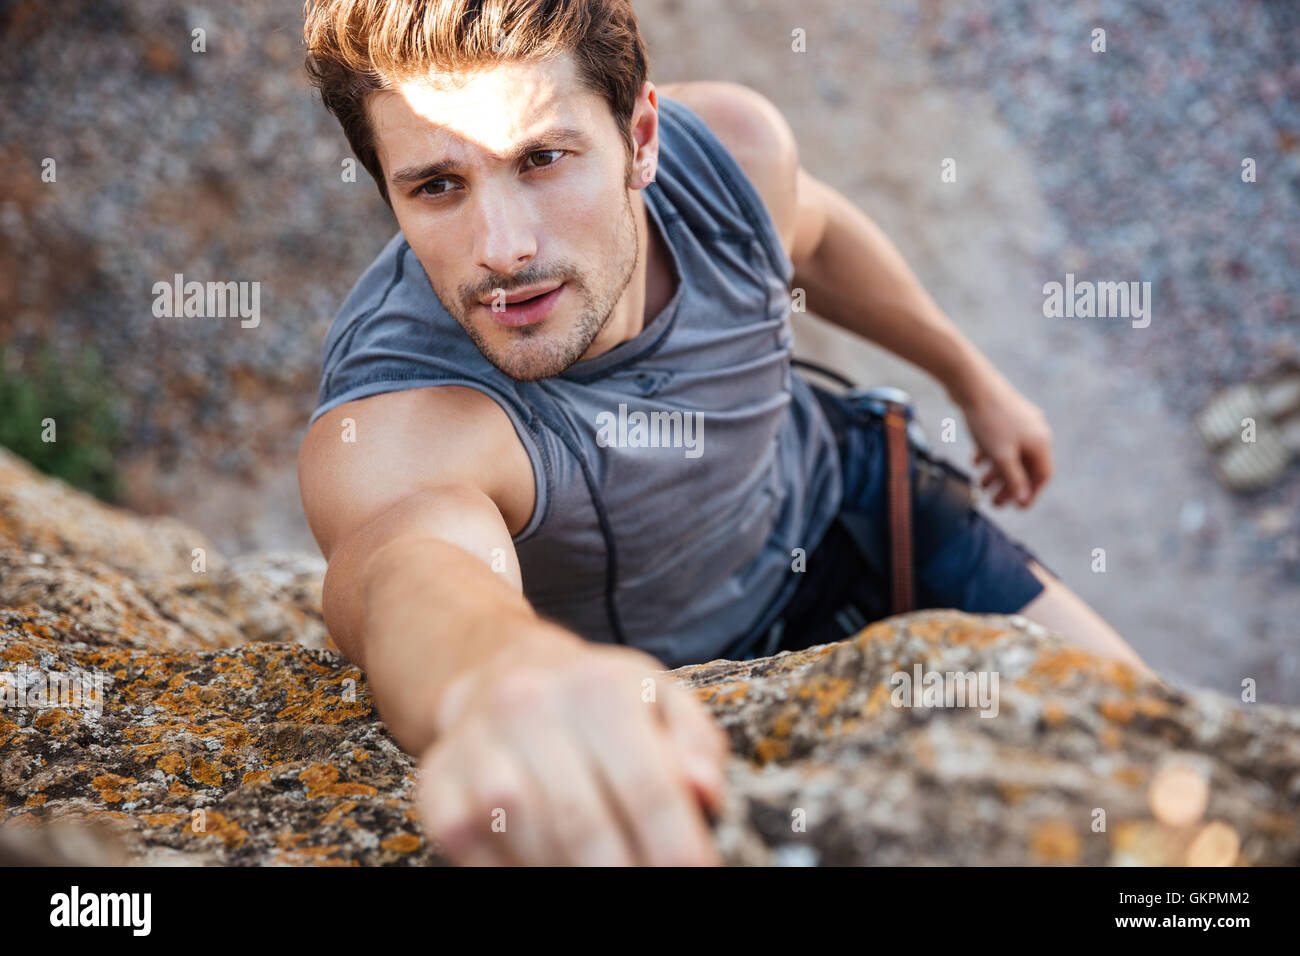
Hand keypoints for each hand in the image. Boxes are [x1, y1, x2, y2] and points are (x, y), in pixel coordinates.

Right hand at [416, 635, 729, 865]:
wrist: (502, 670)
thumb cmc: (598, 700)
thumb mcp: (660, 699)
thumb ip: (696, 744)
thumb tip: (705, 791)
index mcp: (599, 687)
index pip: (648, 786)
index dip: (676, 846)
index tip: (697, 876)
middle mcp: (531, 706)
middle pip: (583, 824)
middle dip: (622, 874)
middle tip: (650, 896)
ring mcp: (478, 743)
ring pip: (527, 837)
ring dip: (566, 873)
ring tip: (599, 879)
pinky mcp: (438, 779)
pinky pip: (468, 845)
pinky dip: (509, 869)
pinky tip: (541, 866)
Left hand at [959, 373, 1053, 507]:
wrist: (971, 382)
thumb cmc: (989, 420)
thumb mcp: (1001, 456)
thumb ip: (1013, 479)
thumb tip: (1023, 498)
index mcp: (1041, 441)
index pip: (1043, 475)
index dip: (1031, 493)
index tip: (1017, 508)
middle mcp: (1035, 430)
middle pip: (1026, 466)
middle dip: (1010, 486)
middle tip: (994, 503)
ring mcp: (1019, 421)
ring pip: (1011, 454)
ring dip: (997, 472)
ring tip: (980, 485)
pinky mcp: (1003, 414)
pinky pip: (1000, 441)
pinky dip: (989, 454)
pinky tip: (975, 462)